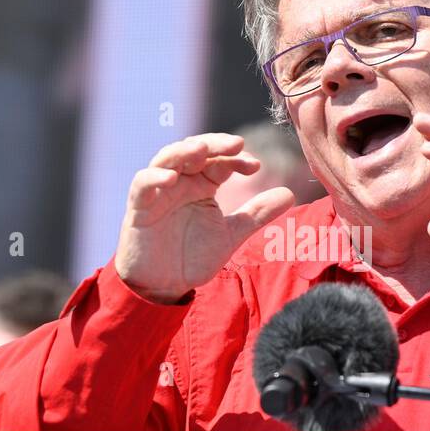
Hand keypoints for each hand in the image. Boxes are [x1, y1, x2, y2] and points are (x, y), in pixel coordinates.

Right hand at [115, 133, 294, 302]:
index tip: (255, 166)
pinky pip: (142, 185)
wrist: (163, 285)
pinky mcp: (139, 206)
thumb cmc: (192, 256)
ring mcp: (158, 191)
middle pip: (195, 151)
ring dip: (183, 151)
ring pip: (167, 159)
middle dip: (214, 144)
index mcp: (203, 184)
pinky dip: (154, 178)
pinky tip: (169, 178)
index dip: (236, 158)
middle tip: (235, 144)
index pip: (220, 161)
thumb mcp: (231, 234)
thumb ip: (257, 214)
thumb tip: (290, 194)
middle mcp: (181, 181)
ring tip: (201, 148)